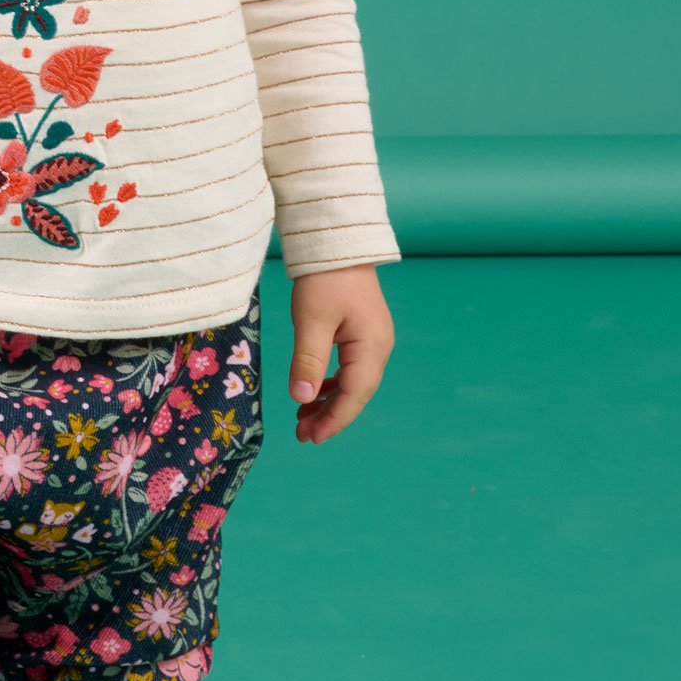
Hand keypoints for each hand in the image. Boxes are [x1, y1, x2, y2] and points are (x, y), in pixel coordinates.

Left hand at [287, 264, 394, 442]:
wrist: (336, 242)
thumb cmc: (324, 279)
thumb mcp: (311, 321)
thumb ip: (308, 361)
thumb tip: (303, 399)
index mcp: (371, 347)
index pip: (354, 395)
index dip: (333, 420)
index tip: (311, 438)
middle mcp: (378, 348)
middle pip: (357, 393)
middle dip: (330, 416)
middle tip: (302, 435)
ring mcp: (372, 340)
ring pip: (353, 382)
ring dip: (330, 401)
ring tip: (303, 419)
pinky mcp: (362, 332)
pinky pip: (350, 368)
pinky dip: (332, 383)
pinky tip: (314, 391)